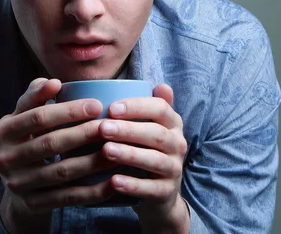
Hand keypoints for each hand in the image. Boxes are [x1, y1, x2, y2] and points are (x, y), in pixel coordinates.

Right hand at [0, 78, 117, 232]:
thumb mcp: (21, 117)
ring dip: (93, 161)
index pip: (37, 117)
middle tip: (110, 125)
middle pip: (50, 143)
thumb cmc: (26, 139)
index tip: (97, 104)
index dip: (68, 110)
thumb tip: (52, 82)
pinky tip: (113, 181)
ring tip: (117, 149)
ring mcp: (17, 184)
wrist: (16, 185)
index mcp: (0, 132)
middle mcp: (4, 159)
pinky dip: (93, 191)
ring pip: (61, 171)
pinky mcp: (33, 204)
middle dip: (84, 133)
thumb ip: (34, 97)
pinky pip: (68, 198)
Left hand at [98, 84, 190, 232]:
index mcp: (172, 124)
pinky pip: (151, 189)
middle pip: (156, 134)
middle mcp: (178, 144)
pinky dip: (132, 185)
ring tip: (105, 151)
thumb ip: (146, 107)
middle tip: (102, 128)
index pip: (160, 108)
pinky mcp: (166, 193)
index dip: (137, 106)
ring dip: (129, 154)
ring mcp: (174, 169)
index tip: (111, 108)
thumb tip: (160, 85)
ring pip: (154, 160)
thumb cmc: (145, 151)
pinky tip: (113, 182)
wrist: (158, 195)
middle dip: (129, 129)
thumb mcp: (147, 127)